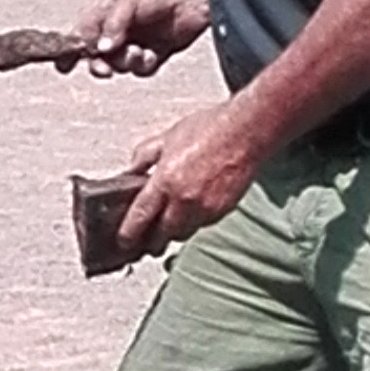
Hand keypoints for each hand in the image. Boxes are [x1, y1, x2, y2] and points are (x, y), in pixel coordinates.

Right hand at [75, 0, 208, 76]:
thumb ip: (112, 24)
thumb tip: (100, 48)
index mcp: (104, 14)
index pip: (80, 36)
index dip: (71, 52)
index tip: (66, 66)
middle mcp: (117, 30)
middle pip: (97, 57)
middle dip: (101, 64)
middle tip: (106, 68)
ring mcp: (135, 43)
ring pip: (119, 65)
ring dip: (127, 62)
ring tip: (140, 51)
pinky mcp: (154, 54)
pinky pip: (140, 70)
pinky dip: (145, 66)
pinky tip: (153, 53)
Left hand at [116, 101, 261, 255]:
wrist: (246, 131)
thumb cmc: (209, 129)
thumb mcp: (166, 137)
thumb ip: (143, 157)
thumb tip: (130, 171)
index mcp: (165, 181)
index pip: (139, 218)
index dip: (128, 234)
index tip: (123, 241)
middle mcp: (183, 200)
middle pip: (161, 235)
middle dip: (150, 241)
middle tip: (142, 241)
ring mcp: (204, 208)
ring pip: (182, 233)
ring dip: (171, 233)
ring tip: (164, 227)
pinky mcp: (222, 211)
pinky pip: (200, 225)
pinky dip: (191, 222)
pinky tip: (188, 212)